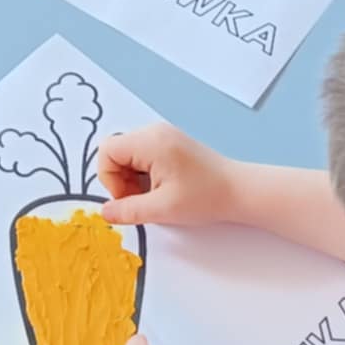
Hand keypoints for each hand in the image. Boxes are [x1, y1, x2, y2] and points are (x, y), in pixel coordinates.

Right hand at [96, 123, 239, 227]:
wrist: (239, 191)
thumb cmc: (205, 197)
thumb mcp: (162, 209)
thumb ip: (128, 210)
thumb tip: (104, 212)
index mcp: (150, 141)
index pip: (107, 151)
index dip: (110, 178)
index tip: (129, 198)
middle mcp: (154, 132)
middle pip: (116, 151)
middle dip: (121, 179)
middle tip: (143, 200)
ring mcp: (163, 135)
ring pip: (128, 155)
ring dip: (132, 178)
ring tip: (154, 196)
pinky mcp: (170, 143)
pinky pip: (142, 155)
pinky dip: (144, 173)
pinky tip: (162, 188)